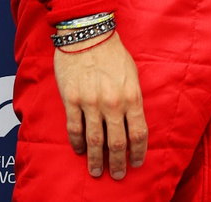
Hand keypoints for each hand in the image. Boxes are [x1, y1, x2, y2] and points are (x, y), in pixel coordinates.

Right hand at [52, 31, 148, 178]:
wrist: (88, 35)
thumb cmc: (113, 53)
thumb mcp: (132, 74)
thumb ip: (133, 98)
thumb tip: (132, 120)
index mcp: (132, 96)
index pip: (139, 132)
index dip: (139, 151)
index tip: (137, 162)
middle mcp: (113, 103)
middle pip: (117, 142)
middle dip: (118, 162)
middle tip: (118, 174)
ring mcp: (90, 103)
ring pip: (94, 140)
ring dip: (96, 159)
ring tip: (97, 171)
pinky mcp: (72, 101)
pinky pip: (74, 129)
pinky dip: (77, 143)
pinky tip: (80, 151)